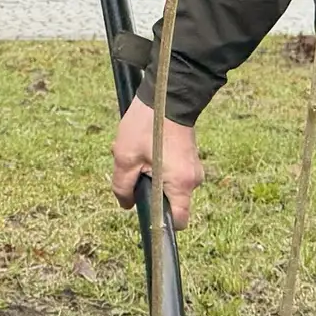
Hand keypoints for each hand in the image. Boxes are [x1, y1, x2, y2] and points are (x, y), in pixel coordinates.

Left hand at [111, 95, 202, 228]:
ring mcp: (193, 167)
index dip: (160, 223)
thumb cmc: (148, 125)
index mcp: (180, 184)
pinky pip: (173, 172)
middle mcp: (193, 179)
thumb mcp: (125, 158)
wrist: (168, 93)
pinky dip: (158, 166)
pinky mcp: (189, 157)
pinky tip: (145, 147)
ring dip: (151, 176)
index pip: (177, 221)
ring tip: (137, 154)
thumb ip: (122, 188)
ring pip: (169, 186)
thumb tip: (127, 204)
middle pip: (170, 202)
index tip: (145, 212)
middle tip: (134, 171)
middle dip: (149, 192)